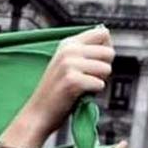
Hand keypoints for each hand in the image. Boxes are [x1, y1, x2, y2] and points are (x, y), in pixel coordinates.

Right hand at [7, 26, 113, 147]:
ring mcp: (69, 64)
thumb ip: (86, 51)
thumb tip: (109, 45)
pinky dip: (94, 91)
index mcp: (68, 43)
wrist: (38, 113)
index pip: (103, 33)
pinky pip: (100, 84)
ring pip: (107, 69)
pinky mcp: (72, 80)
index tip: (95, 61)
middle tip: (87, 77)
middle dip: (104, 67)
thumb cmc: (58, 90)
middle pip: (109, 52)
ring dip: (99, 80)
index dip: (106, 49)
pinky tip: (79, 94)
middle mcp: (68, 50)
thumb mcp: (68, 62)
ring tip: (82, 85)